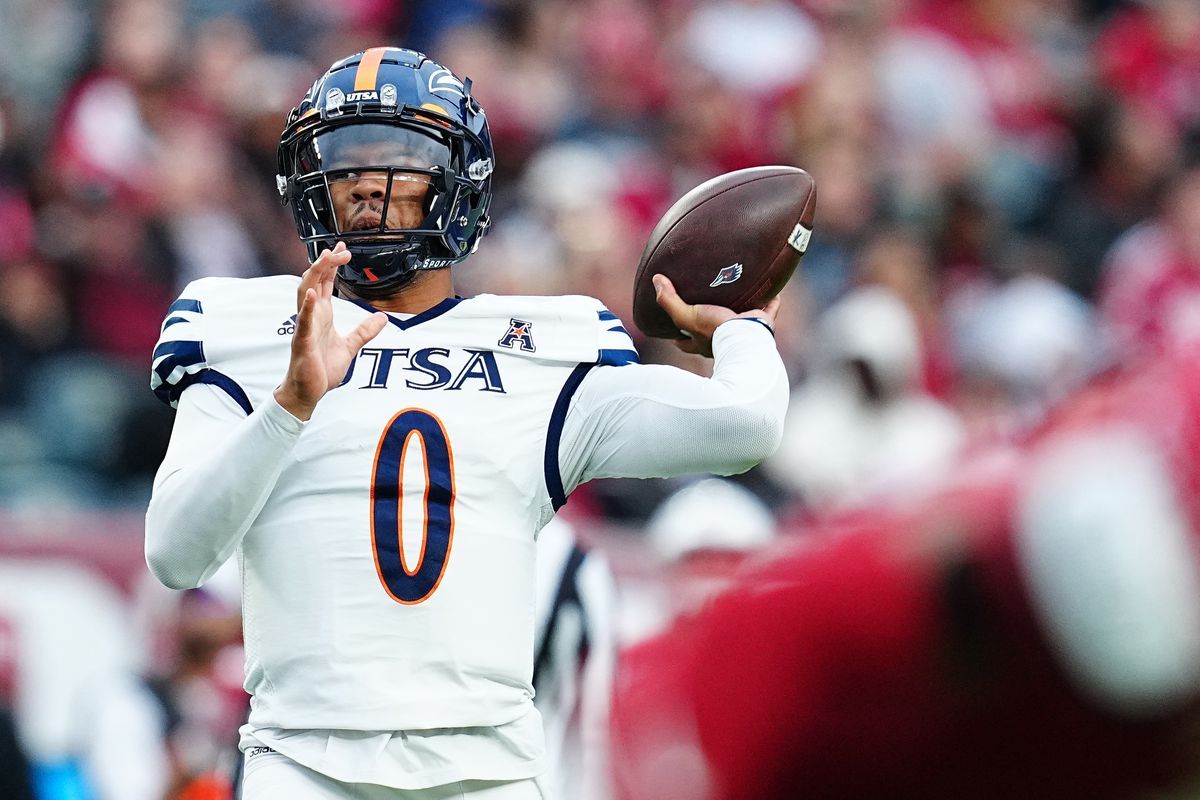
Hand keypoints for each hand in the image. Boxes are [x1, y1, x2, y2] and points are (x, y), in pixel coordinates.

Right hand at [274, 243, 387, 419]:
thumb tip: (382, 318)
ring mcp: (305, 327)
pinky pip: (304, 321)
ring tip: (325, 259)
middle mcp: (311, 316)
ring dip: (315, 275)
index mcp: (322, 314)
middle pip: (315, 281)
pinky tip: (313, 294)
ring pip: (305, 294)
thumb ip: (364, 331)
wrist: (308, 391)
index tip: (342, 248)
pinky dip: (308, 307)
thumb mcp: (350, 346)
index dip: (332, 264)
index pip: (325, 282)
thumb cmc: (322, 368)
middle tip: (339, 248)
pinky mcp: (302, 342)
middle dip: (325, 263)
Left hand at [652, 274, 780, 357]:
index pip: (686, 342)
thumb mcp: (686, 317)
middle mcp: (723, 339)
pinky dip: (772, 302)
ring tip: (739, 293)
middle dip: (710, 321)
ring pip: (740, 321)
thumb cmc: (714, 331)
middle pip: (713, 331)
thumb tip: (656, 280)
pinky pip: (769, 310)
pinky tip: (774, 290)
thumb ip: (669, 301)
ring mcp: (743, 333)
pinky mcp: (762, 325)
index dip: (679, 338)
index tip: (672, 332)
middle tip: (706, 306)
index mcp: (703, 342)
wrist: (746, 337)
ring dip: (741, 309)